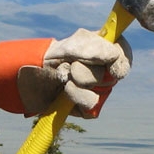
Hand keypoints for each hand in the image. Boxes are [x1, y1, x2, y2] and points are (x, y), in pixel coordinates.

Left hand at [0, 30, 131, 117]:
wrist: (30, 79)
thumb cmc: (50, 58)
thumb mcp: (69, 47)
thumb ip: (92, 47)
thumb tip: (114, 55)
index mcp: (103, 50)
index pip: (123, 54)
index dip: (121, 60)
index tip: (112, 65)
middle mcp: (104, 71)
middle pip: (111, 76)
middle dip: (88, 72)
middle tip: (71, 66)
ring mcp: (97, 90)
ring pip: (100, 93)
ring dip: (77, 86)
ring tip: (64, 80)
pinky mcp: (88, 107)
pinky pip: (91, 107)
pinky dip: (75, 100)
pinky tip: (64, 94)